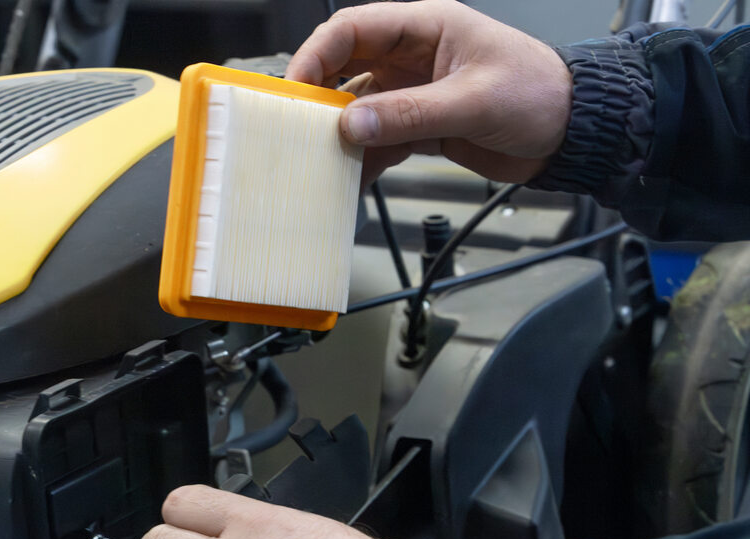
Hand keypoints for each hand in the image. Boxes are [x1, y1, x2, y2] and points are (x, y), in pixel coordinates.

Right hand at [284, 0, 571, 184]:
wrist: (574, 133)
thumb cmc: (541, 95)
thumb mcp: (475, 101)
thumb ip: (411, 113)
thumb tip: (353, 123)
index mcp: (426, 28)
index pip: (352, 30)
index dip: (316, 56)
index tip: (295, 89)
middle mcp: (412, 57)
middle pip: (344, 70)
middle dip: (319, 99)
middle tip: (296, 129)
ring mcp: (413, 93)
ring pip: (357, 110)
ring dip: (339, 136)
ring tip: (323, 162)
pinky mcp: (420, 126)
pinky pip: (378, 141)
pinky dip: (363, 161)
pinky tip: (352, 181)